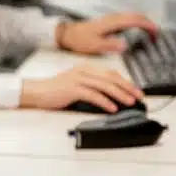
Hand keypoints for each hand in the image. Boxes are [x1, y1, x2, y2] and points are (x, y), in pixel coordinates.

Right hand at [20, 65, 143, 112]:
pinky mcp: (72, 89)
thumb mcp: (76, 84)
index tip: (136, 90)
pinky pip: (93, 95)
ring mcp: (78, 79)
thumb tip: (111, 97)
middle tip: (139, 96)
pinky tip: (112, 107)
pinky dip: (105, 101)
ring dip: (120, 94)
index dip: (126, 81)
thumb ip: (92, 86)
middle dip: (128, 87)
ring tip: (130, 102)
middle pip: (111, 77)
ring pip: (105, 85)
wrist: (36, 92)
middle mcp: (83, 70)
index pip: (111, 73)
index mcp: (86, 68)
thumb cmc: (55, 91)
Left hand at [57, 13, 157, 54]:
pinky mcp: (110, 22)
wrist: (67, 34)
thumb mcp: (93, 45)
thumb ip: (109, 44)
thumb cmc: (79, 39)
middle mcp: (113, 18)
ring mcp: (112, 19)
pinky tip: (137, 33)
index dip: (148, 25)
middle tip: (156, 36)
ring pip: (133, 16)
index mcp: (112, 22)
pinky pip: (128, 19)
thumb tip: (124, 45)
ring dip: (143, 23)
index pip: (135, 19)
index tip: (155, 33)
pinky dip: (137, 24)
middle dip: (149, 24)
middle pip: (137, 16)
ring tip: (150, 36)